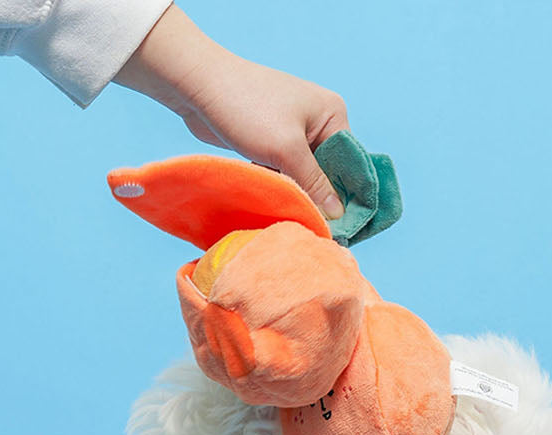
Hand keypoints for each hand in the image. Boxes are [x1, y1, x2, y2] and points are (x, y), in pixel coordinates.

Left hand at [115, 6, 348, 218]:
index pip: (353, 165)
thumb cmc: (246, 109)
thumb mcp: (286, 150)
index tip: (345, 231)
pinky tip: (280, 209)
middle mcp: (318, 124)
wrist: (198, 86)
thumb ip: (314, 185)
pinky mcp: (272, 143)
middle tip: (318, 231)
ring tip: (298, 223)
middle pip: (330, 174)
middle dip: (322, 200)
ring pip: (306, 178)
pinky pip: (286, 175)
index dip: (350, 198)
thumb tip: (337, 217)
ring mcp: (294, 134)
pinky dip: (283, 190)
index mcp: (333, 115)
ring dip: (300, 197)